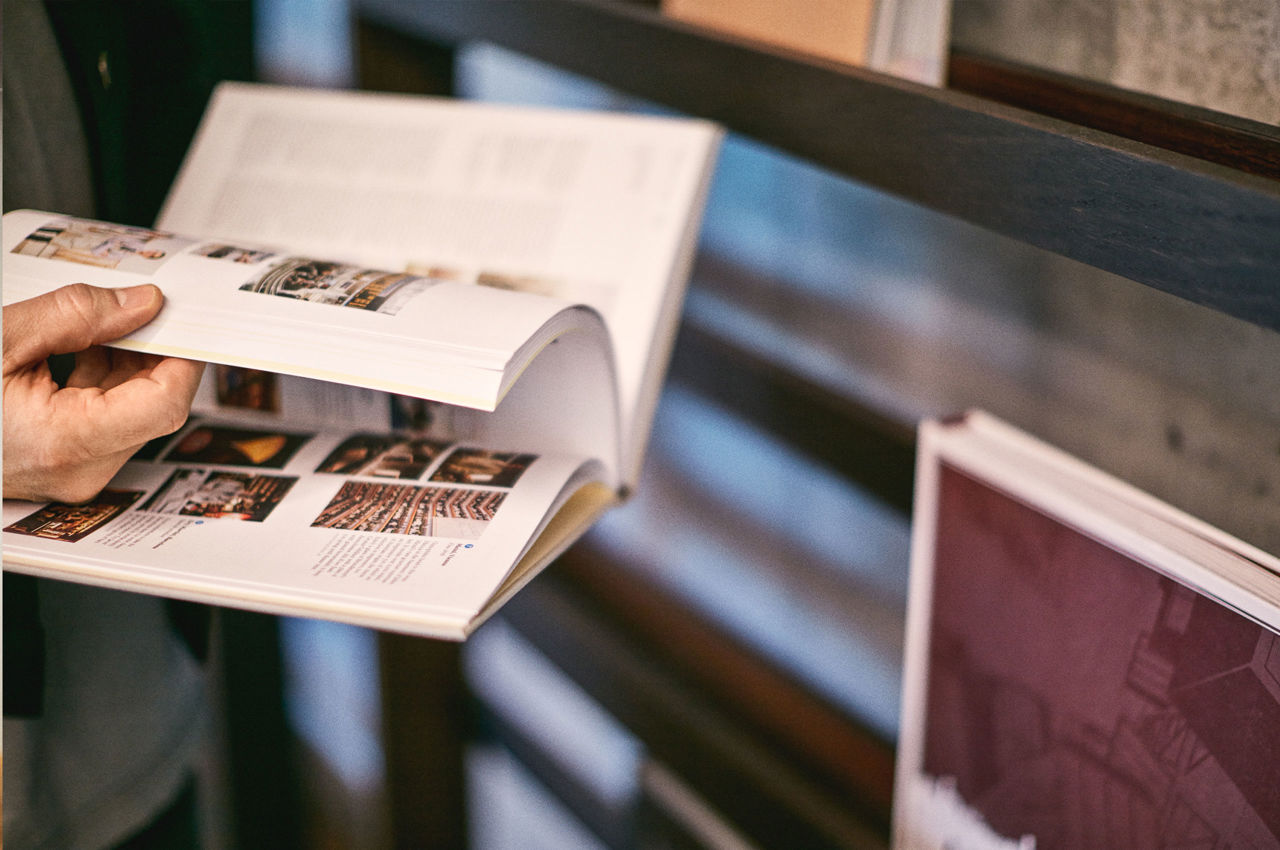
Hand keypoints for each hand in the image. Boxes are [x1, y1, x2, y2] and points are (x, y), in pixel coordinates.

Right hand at [4, 283, 204, 502]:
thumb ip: (76, 314)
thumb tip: (140, 303)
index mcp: (65, 441)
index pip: (166, 403)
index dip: (183, 357)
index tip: (182, 320)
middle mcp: (77, 470)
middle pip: (153, 406)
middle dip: (150, 353)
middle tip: (135, 308)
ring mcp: (72, 475)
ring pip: (131, 412)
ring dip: (123, 364)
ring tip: (91, 327)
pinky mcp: (62, 468)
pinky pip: (105, 421)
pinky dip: (100, 381)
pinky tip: (74, 351)